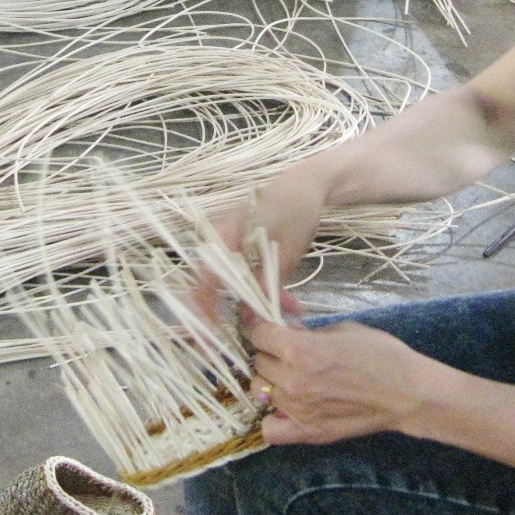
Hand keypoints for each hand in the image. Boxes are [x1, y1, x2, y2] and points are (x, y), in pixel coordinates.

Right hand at [195, 167, 329, 325]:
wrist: (310, 183)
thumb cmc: (297, 211)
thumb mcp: (284, 254)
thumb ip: (265, 286)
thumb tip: (248, 319)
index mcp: (225, 237)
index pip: (204, 280)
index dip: (205, 308)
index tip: (214, 331)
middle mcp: (222, 239)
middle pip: (217, 284)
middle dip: (238, 308)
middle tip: (259, 327)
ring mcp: (232, 241)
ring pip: (236, 280)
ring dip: (257, 299)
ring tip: (289, 310)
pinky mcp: (245, 244)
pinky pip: (247, 271)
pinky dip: (263, 286)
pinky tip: (287, 298)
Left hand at [246, 318, 427, 444]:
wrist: (407, 392)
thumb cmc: (380, 354)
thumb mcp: (342, 329)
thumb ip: (306, 331)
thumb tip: (284, 329)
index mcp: (300, 350)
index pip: (258, 334)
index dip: (259, 326)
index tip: (264, 325)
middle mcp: (293, 381)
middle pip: (258, 362)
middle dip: (268, 352)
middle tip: (285, 350)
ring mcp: (298, 410)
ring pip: (260, 391)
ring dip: (270, 380)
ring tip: (290, 376)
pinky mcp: (308, 433)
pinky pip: (270, 430)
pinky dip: (272, 418)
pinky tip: (286, 406)